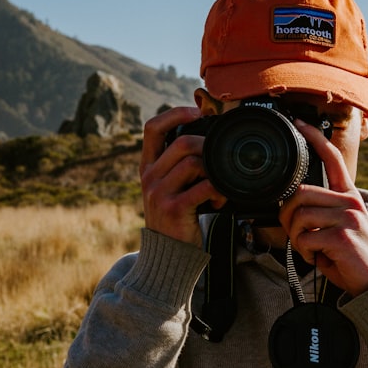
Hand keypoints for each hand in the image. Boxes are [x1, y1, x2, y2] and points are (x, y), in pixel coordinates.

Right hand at [139, 107, 224, 245]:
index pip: (152, 128)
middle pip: (181, 144)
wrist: (167, 255)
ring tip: (219, 186)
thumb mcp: (168, 188)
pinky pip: (203, 187)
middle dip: (207, 147)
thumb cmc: (176, 217)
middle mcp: (149, 177)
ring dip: (214, 171)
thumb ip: (179, 166)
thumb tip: (207, 141)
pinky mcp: (173, 208)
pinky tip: (218, 201)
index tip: (197, 112)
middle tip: (220, 159)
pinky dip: (218, 191)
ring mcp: (159, 193)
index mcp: (147, 167)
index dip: (175, 114)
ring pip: (193, 163)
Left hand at [278, 120, 367, 296]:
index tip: (300, 124)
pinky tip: (319, 257)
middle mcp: (350, 202)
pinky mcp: (343, 237)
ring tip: (311, 249)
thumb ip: (322, 213)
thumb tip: (292, 209)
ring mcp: (348, 218)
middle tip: (296, 233)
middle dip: (288, 216)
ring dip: (297, 238)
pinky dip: (305, 252)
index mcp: (349, 196)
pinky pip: (306, 238)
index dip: (315, 138)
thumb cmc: (354, 258)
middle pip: (301, 192)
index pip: (333, 158)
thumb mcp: (341, 228)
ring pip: (300, 217)